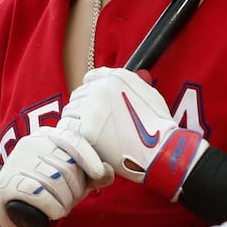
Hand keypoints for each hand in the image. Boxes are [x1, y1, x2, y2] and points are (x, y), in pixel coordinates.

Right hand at [0, 126, 112, 226]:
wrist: (10, 207)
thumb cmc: (47, 188)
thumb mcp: (72, 178)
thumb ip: (91, 174)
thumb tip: (108, 172)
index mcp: (48, 135)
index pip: (73, 140)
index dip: (89, 158)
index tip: (99, 173)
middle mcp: (31, 143)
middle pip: (68, 166)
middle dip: (76, 189)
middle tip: (70, 199)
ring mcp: (18, 161)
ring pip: (56, 182)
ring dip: (65, 202)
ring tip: (60, 206)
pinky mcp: (8, 182)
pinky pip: (41, 196)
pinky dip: (53, 208)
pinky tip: (53, 212)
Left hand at [54, 67, 208, 201]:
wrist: (159, 148)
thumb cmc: (157, 124)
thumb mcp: (147, 92)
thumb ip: (131, 82)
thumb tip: (125, 78)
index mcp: (115, 77)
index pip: (91, 77)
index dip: (91, 90)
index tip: (93, 101)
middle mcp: (100, 88)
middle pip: (79, 94)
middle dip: (83, 106)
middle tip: (90, 120)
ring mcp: (91, 108)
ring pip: (70, 109)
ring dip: (76, 119)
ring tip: (86, 131)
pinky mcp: (85, 130)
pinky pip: (67, 126)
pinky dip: (71, 132)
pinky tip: (78, 139)